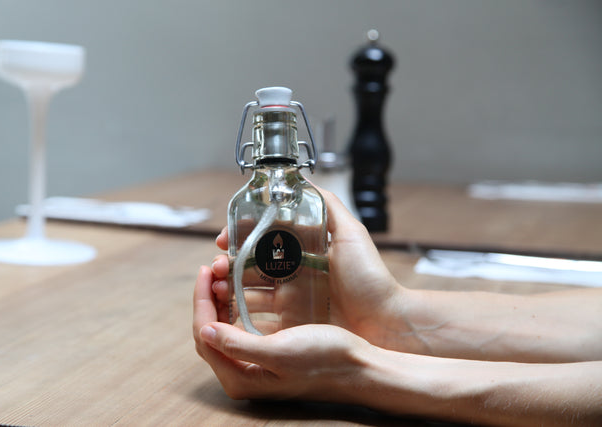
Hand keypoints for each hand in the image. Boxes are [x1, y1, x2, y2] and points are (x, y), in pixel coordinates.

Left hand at [193, 264, 367, 400]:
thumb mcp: (280, 352)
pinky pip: (242, 326)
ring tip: (225, 271)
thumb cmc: (325, 361)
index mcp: (240, 378)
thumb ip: (239, 345)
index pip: (205, 333)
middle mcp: (243, 373)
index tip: (206, 270)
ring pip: (225, 325)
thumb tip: (206, 329)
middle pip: (210, 329)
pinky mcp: (269, 353)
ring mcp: (255, 363)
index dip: (201, 299)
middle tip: (214, 266)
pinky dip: (238, 304)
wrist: (360, 368)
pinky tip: (244, 286)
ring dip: (222, 298)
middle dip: (208, 297)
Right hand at [211, 189, 408, 346]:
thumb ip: (328, 206)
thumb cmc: (370, 279)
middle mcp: (294, 278)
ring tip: (217, 285)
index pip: (263, 243)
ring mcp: (291, 304)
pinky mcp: (293, 327)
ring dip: (228, 288)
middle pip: (251, 268)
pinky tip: (228, 309)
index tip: (225, 240)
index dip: (241, 240)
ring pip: (250, 293)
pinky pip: (260, 320)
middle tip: (217, 266)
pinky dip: (239, 315)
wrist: (385, 322)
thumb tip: (302, 181)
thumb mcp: (350, 234)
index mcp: (303, 255)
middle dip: (228, 265)